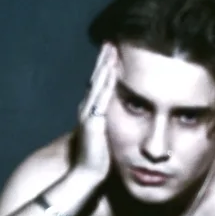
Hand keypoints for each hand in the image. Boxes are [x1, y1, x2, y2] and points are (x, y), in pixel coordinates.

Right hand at [74, 43, 120, 179]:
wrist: (86, 175)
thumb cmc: (100, 160)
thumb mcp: (109, 137)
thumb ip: (113, 125)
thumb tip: (127, 119)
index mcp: (92, 111)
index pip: (100, 83)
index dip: (105, 66)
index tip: (113, 50)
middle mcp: (88, 108)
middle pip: (97, 77)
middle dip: (104, 59)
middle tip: (111, 40)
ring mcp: (89, 113)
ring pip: (98, 83)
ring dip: (105, 64)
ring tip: (112, 47)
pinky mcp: (93, 120)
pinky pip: (102, 96)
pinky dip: (107, 81)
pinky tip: (113, 69)